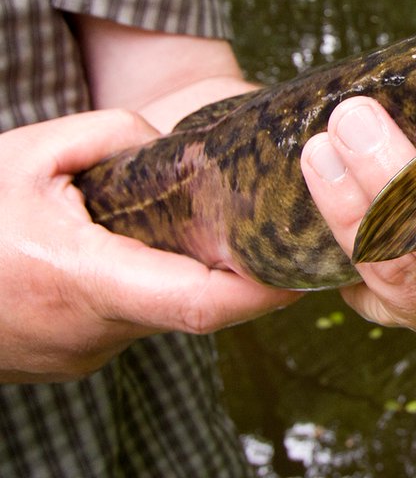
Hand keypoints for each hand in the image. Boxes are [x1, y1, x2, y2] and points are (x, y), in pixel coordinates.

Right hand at [0, 110, 298, 382]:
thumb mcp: (30, 152)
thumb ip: (110, 136)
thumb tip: (166, 149)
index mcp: (81, 278)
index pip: (200, 302)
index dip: (262, 292)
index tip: (306, 271)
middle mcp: (88, 328)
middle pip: (191, 304)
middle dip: (230, 268)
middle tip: (263, 226)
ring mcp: (79, 352)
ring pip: (162, 311)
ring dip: (182, 273)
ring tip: (183, 227)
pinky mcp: (72, 357)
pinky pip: (132, 319)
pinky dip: (148, 285)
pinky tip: (135, 249)